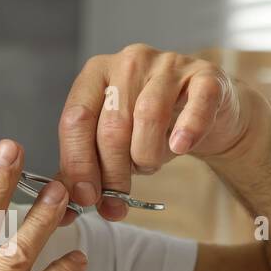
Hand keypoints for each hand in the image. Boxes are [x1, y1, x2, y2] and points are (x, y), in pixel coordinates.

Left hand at [56, 44, 259, 221]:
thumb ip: (86, 169)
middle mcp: (128, 62)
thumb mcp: (112, 144)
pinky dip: (186, 131)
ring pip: (148, 116)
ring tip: (149, 166)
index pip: (76, 119)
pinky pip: (195, 105)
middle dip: (113, 172)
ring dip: (146, 155)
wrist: (206, 114)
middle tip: (117, 200)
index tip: (85, 197)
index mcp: (96, 74)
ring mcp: (168, 64)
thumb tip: (64, 208)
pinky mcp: (205, 75)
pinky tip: (180, 147)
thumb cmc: (151, 129)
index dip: (78, 163)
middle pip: (112, 124)